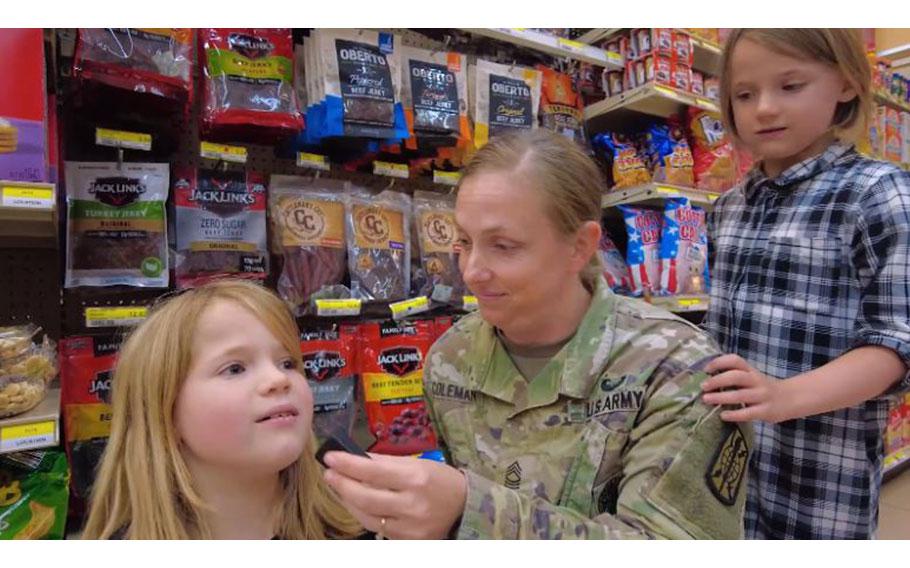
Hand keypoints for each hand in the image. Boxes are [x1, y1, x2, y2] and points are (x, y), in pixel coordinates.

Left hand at [323, 451, 466, 538]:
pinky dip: (362, 514)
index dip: (348, 464)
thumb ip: (386, 462)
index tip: (330, 457)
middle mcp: (412, 504)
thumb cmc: (440, 480)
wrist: (465, 508)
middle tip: (329, 473)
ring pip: (366, 516)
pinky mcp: (407, 541)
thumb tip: (355, 457)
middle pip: (365, 497)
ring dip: (347, 500)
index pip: (372, 471)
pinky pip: (376, 528)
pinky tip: (355, 502)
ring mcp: (409, 527)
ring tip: (338, 486)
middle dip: (342, 484)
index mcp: (416, 478)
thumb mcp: (417, 464)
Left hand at [702, 354, 787, 422]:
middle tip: (703, 386)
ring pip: (740, 395)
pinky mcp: (766, 412)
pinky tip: (722, 415)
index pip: (735, 360)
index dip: (719, 362)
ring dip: (721, 397)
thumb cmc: (764, 388)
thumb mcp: (752, 378)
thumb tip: (707, 381)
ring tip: (706, 399)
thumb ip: (735, 377)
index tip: (706, 369)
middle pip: (736, 376)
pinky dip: (734, 414)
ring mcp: (762, 396)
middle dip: (717, 380)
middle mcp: (757, 381)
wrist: (793, 399)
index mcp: (751, 371)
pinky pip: (748, 413)